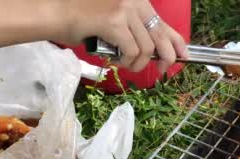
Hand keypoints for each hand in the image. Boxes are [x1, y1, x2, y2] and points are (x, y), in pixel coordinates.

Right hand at [60, 0, 188, 72]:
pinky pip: (131, 50)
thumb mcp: (114, 20)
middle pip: (160, 35)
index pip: (162, 22)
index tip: (183, 55)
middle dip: (166, 57)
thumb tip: (155, 50)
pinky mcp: (114, 21)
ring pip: (146, 47)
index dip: (176, 41)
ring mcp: (124, 9)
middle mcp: (134, 1)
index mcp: (136, 0)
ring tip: (125, 65)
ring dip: (138, 63)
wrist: (55, 12)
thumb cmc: (81, 19)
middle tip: (162, 69)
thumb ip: (134, 30)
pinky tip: (117, 61)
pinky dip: (127, 61)